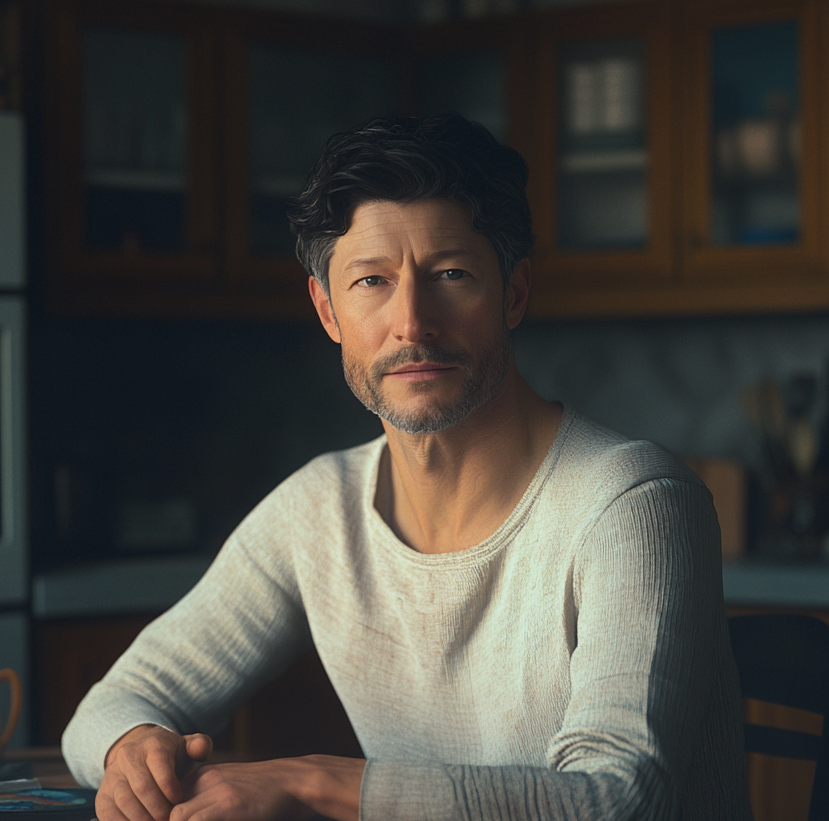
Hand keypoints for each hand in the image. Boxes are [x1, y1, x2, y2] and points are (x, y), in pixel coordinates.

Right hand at [96, 724, 213, 820]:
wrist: (139, 755)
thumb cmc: (169, 756)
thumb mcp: (186, 746)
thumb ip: (199, 746)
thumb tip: (201, 750)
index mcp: (152, 744)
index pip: (160, 766)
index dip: (170, 788)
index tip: (179, 802)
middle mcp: (128, 756)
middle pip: (142, 787)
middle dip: (158, 809)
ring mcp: (112, 776)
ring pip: (125, 801)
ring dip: (142, 819)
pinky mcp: (102, 795)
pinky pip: (109, 814)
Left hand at [171, 755, 365, 820]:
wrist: (296, 781)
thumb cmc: (266, 792)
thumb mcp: (231, 790)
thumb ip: (208, 802)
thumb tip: (182, 814)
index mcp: (202, 776)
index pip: (165, 801)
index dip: (161, 817)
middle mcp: (204, 779)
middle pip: (166, 811)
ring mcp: (215, 790)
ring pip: (175, 817)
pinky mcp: (229, 803)